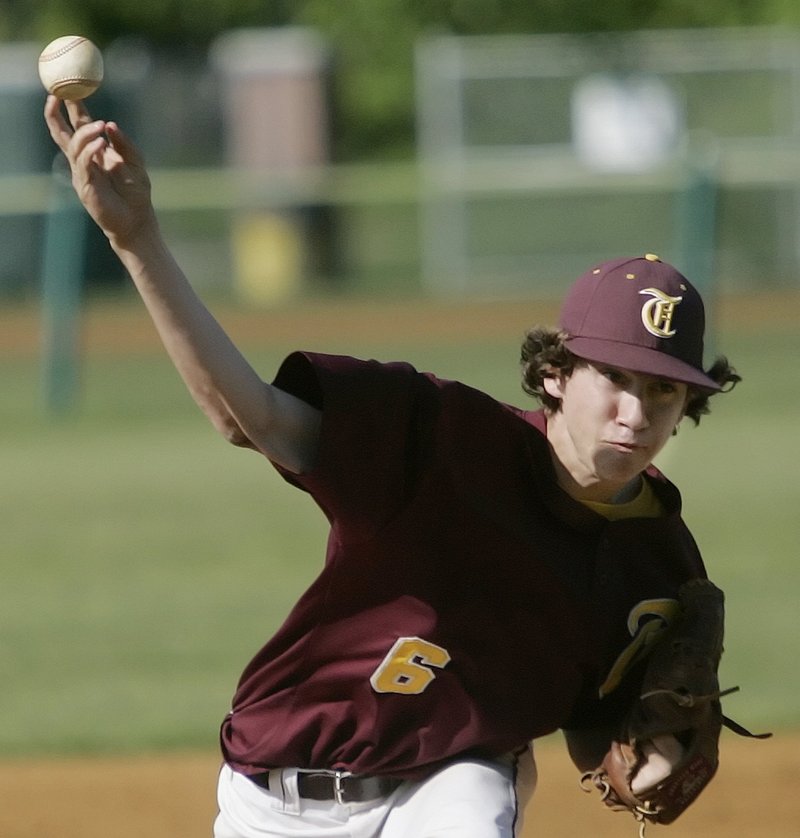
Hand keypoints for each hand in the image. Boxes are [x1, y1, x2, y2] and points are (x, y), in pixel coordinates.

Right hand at [43, 95, 155, 247]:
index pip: (79, 127)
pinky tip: (101, 144)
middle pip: (63, 134)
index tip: (70, 89)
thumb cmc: (136, 193)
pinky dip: (90, 151)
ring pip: (74, 147)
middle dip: (56, 115)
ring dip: (85, 133)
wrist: (137, 221)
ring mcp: (82, 174)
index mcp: (95, 154)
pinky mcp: (86, 187)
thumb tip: (110, 125)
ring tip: (100, 126)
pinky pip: (84, 164)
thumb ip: (124, 144)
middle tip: (56, 95)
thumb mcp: (135, 163)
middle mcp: (84, 162)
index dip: (73, 109)